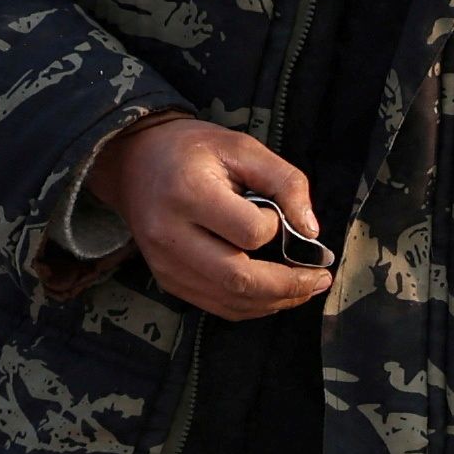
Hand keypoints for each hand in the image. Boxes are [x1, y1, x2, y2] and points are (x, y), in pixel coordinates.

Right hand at [90, 112, 331, 318]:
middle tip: (320, 279)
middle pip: (239, 280)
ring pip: (230, 302)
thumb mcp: (243, 147)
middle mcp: (171, 235)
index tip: (277, 214)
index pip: (250, 232)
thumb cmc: (193, 151)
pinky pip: (217, 306)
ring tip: (304, 288)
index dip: (276, 227)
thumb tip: (311, 230)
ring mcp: (165, 264)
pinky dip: (251, 305)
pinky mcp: (167, 280)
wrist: (134, 162)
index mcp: (189, 193)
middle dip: (289, 286)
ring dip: (275, 302)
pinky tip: (273, 293)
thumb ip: (285, 181)